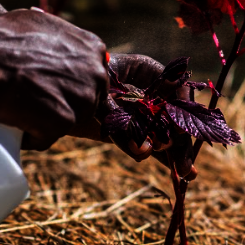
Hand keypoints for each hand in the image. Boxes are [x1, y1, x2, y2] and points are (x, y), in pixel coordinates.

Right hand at [0, 8, 108, 150]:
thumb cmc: (2, 36)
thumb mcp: (39, 22)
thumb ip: (59, 37)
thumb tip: (56, 42)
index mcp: (93, 49)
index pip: (92, 76)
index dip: (68, 83)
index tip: (48, 84)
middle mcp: (95, 74)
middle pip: (85, 101)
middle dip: (60, 103)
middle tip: (31, 98)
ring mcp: (82, 100)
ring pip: (66, 121)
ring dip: (43, 120)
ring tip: (17, 106)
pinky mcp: (63, 123)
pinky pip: (45, 138)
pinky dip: (28, 135)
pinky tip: (11, 119)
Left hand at [76, 54, 195, 176]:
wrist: (58, 96)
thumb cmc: (77, 85)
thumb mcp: (99, 101)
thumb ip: (121, 124)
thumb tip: (142, 151)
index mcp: (147, 70)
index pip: (176, 85)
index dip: (181, 106)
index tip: (179, 128)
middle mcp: (150, 90)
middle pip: (175, 114)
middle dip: (180, 140)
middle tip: (185, 163)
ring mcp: (145, 111)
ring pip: (167, 132)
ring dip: (176, 153)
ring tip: (187, 173)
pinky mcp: (136, 129)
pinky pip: (153, 142)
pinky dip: (165, 157)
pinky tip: (186, 174)